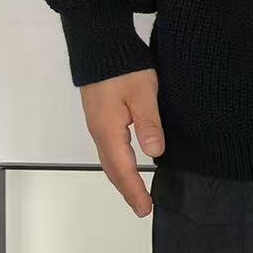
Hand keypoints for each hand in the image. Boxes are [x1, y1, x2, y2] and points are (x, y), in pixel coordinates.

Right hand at [81, 69, 164, 216]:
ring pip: (109, 160)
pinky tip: (128, 164)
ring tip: (136, 193)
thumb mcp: (142, 92)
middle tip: (142, 208)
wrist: (99, 44)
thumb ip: (148, 122)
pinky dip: (118, 164)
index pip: (123, 169)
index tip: (146, 209)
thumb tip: (154, 152)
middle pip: (112, 169)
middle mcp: (99, 131)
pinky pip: (108, 149)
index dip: (135, 190)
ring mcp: (97, 124)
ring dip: (122, 179)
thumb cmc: (122, 66)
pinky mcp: (100, 116)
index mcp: (108, 129)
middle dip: (127, 190)